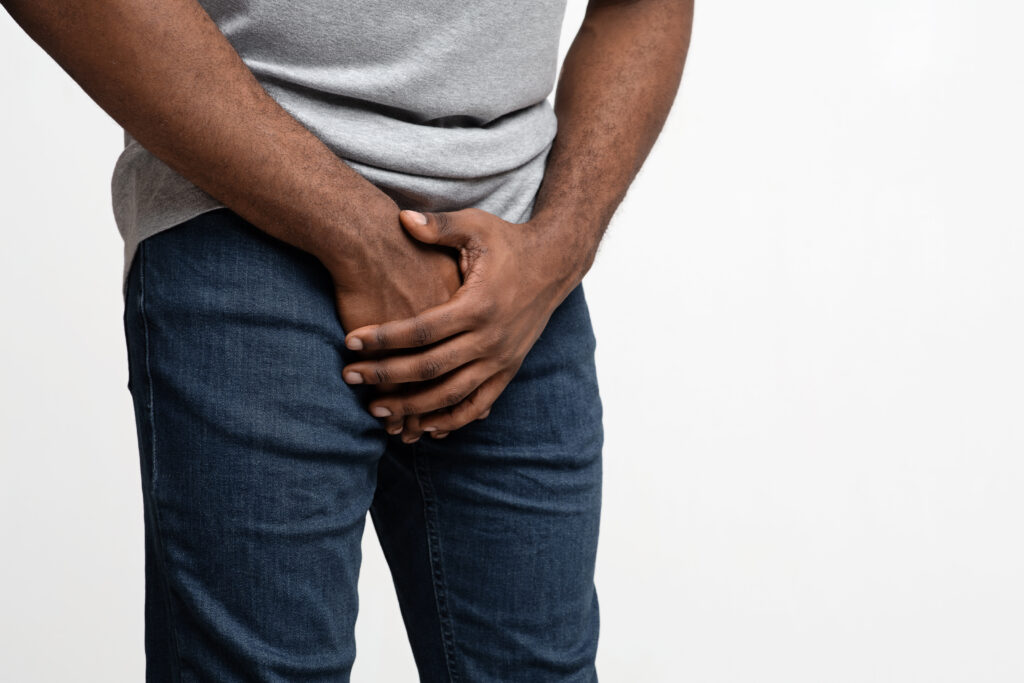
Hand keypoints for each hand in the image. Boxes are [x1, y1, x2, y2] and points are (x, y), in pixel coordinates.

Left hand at [340, 207, 582, 441]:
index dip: (383, 338)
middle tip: (350, 378)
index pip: (421, 330)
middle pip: (430, 368)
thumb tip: (402, 219)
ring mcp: (501, 359)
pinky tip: (422, 428)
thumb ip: (439, 225)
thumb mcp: (476, 226)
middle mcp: (491, 338)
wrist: (554, 263)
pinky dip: (450, 420)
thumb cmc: (508, 242)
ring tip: (376, 410)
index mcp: (478, 305)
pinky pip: (477, 406)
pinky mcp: (508, 371)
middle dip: (386, 376)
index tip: (351, 343)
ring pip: (451, 395)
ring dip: (412, 407)